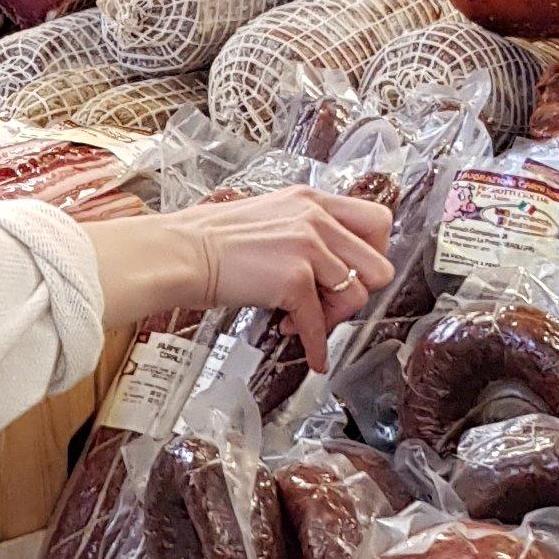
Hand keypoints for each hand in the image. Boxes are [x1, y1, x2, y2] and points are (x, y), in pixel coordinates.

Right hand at [83, 187, 394, 371]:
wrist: (180, 253)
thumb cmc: (211, 240)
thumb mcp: (270, 216)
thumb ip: (304, 229)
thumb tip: (328, 266)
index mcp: (312, 200)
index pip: (378, 220)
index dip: (373, 254)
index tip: (355, 273)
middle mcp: (316, 219)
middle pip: (378, 265)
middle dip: (358, 292)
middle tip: (330, 303)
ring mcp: (307, 248)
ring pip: (356, 297)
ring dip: (333, 318)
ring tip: (300, 321)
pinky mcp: (293, 280)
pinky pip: (320, 324)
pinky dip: (317, 347)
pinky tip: (314, 358)